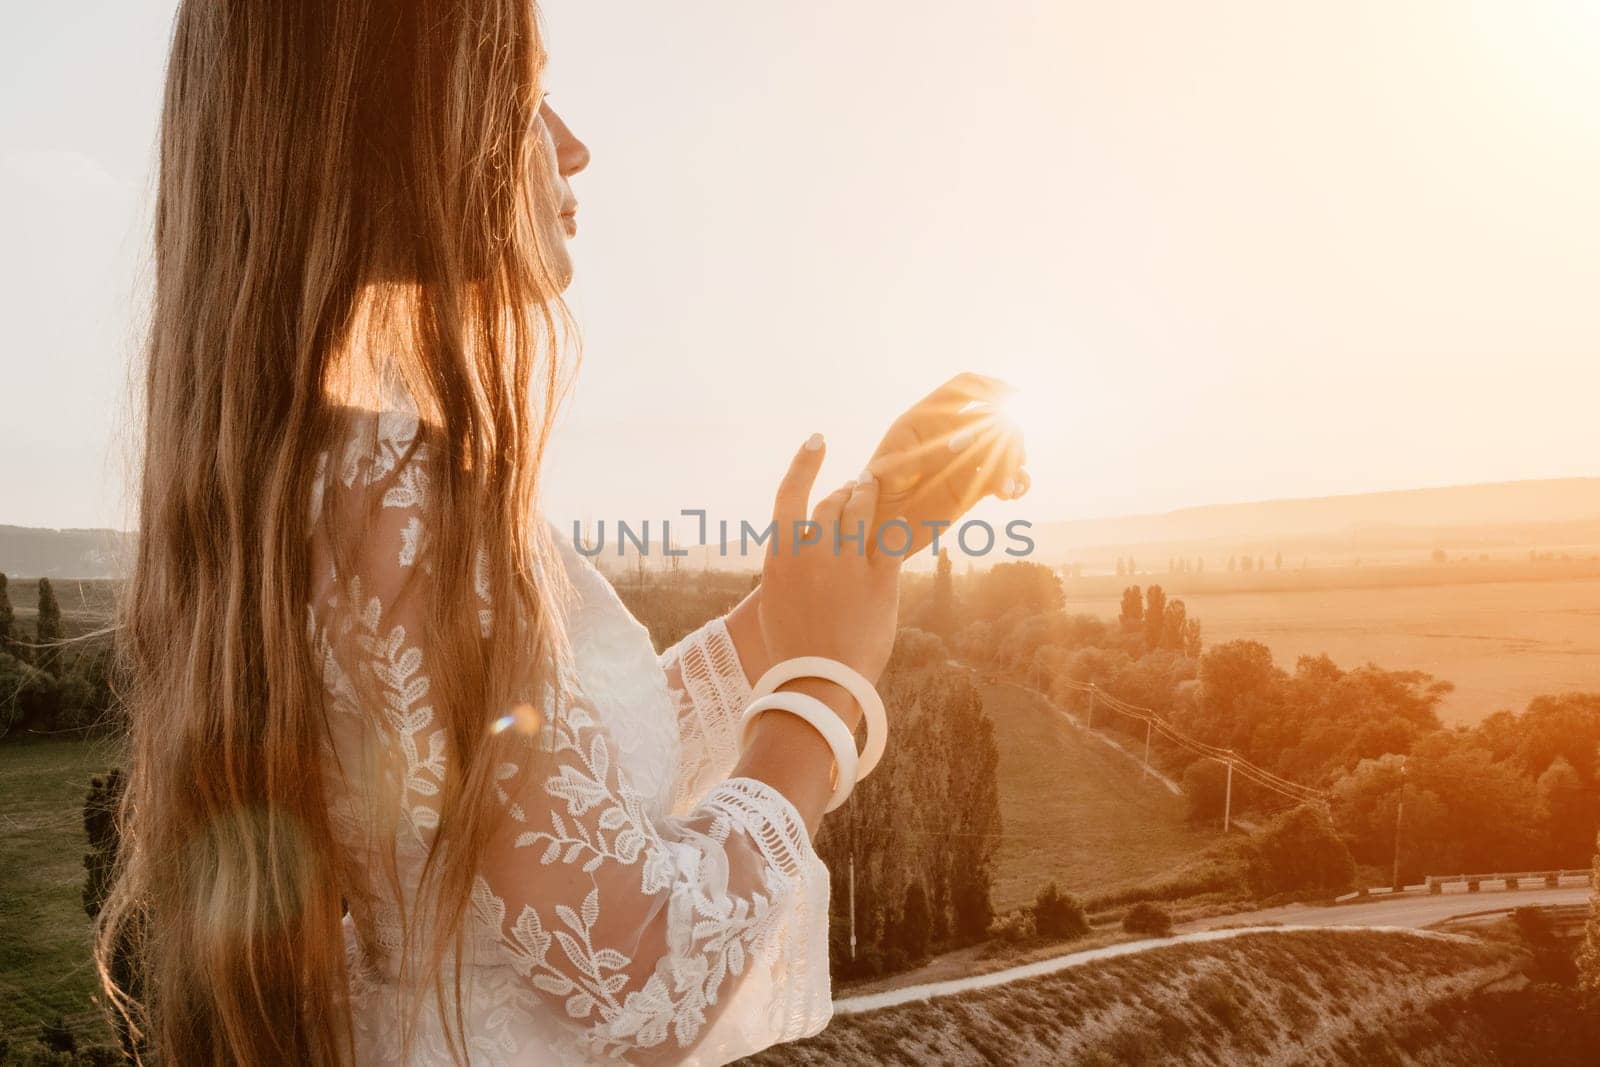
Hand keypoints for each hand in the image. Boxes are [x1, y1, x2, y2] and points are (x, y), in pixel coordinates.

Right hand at [756, 435, 901, 692]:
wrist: (818, 683)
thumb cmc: (794, 651)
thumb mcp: (776, 603)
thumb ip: (789, 570)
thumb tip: (802, 549)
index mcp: (780, 555)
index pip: (791, 494)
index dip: (804, 463)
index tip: (817, 441)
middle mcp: (813, 550)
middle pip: (832, 503)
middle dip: (844, 491)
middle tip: (853, 488)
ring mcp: (847, 561)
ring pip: (862, 510)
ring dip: (869, 495)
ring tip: (873, 488)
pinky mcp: (881, 577)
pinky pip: (892, 538)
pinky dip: (895, 525)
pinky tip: (901, 516)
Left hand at [864, 372, 1027, 557]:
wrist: (871, 533)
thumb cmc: (872, 499)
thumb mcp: (889, 474)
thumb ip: (924, 454)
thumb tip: (966, 440)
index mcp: (922, 420)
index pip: (964, 388)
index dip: (990, 386)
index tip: (1014, 397)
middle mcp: (946, 436)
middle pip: (992, 418)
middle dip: (1007, 433)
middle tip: (1010, 460)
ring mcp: (962, 460)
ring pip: (1003, 447)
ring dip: (1015, 460)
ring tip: (1008, 487)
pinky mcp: (973, 487)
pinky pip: (1004, 478)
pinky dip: (1016, 482)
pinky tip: (1013, 493)